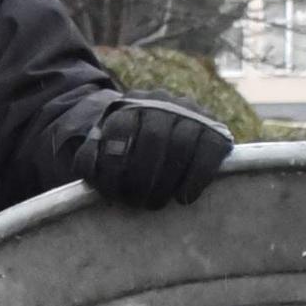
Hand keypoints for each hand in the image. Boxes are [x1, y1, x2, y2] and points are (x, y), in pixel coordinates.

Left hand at [76, 94, 235, 207]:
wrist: (167, 131)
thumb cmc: (129, 149)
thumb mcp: (104, 148)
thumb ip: (91, 157)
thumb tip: (90, 166)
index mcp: (130, 106)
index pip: (120, 129)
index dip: (113, 165)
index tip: (112, 194)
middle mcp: (163, 102)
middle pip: (154, 138)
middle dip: (143, 177)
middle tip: (138, 203)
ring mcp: (192, 113)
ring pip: (182, 144)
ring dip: (167, 181)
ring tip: (156, 203)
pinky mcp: (215, 129)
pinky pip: (209, 152)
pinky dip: (196, 178)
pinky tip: (184, 199)